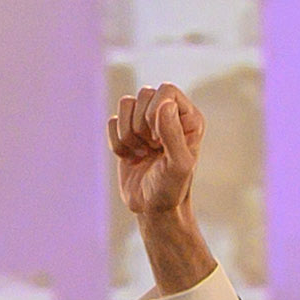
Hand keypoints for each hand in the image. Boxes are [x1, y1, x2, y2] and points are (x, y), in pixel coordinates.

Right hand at [109, 81, 199, 218]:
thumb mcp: (178, 164)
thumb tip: (163, 103)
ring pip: (125, 104)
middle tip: (152, 148)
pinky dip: (117, 143)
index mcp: (188, 117)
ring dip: (128, 134)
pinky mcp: (127, 132)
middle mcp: (168, 114)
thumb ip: (173, 134)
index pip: (166, 90)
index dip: (156, 111)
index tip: (159, 140)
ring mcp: (146, 121)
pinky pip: (111, 122)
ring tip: (142, 153)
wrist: (153, 208)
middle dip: (141, 125)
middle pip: (143, 94)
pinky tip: (131, 157)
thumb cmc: (172, 188)